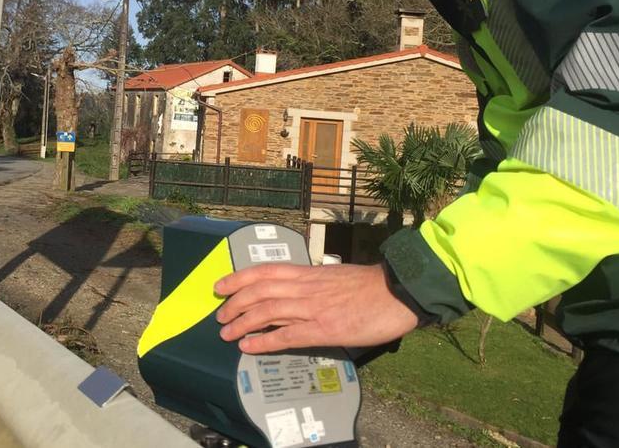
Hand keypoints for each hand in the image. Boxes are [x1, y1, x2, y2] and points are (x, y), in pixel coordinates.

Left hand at [214, 263, 418, 353]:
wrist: (398, 291)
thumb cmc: (371, 286)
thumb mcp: (335, 277)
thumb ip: (314, 284)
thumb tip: (297, 293)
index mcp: (309, 273)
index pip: (265, 271)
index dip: (238, 278)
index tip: (221, 285)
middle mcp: (306, 288)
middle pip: (259, 290)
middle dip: (234, 303)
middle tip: (220, 315)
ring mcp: (313, 308)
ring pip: (267, 311)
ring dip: (242, 322)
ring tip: (226, 333)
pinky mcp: (325, 329)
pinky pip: (287, 335)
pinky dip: (264, 341)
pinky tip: (249, 347)